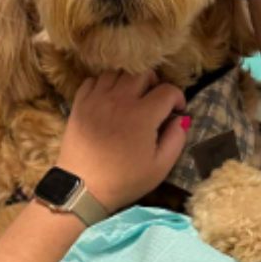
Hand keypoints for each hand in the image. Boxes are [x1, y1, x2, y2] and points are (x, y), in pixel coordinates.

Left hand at [55, 72, 188, 211]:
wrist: (82, 189)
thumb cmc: (124, 180)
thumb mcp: (160, 167)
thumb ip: (176, 140)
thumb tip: (181, 119)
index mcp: (143, 115)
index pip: (167, 90)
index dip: (177, 98)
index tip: (176, 111)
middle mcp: (120, 100)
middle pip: (143, 73)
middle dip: (155, 83)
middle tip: (154, 100)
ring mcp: (97, 99)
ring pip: (118, 73)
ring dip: (129, 81)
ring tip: (131, 97)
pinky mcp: (80, 103)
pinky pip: (94, 80)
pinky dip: (104, 84)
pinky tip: (108, 99)